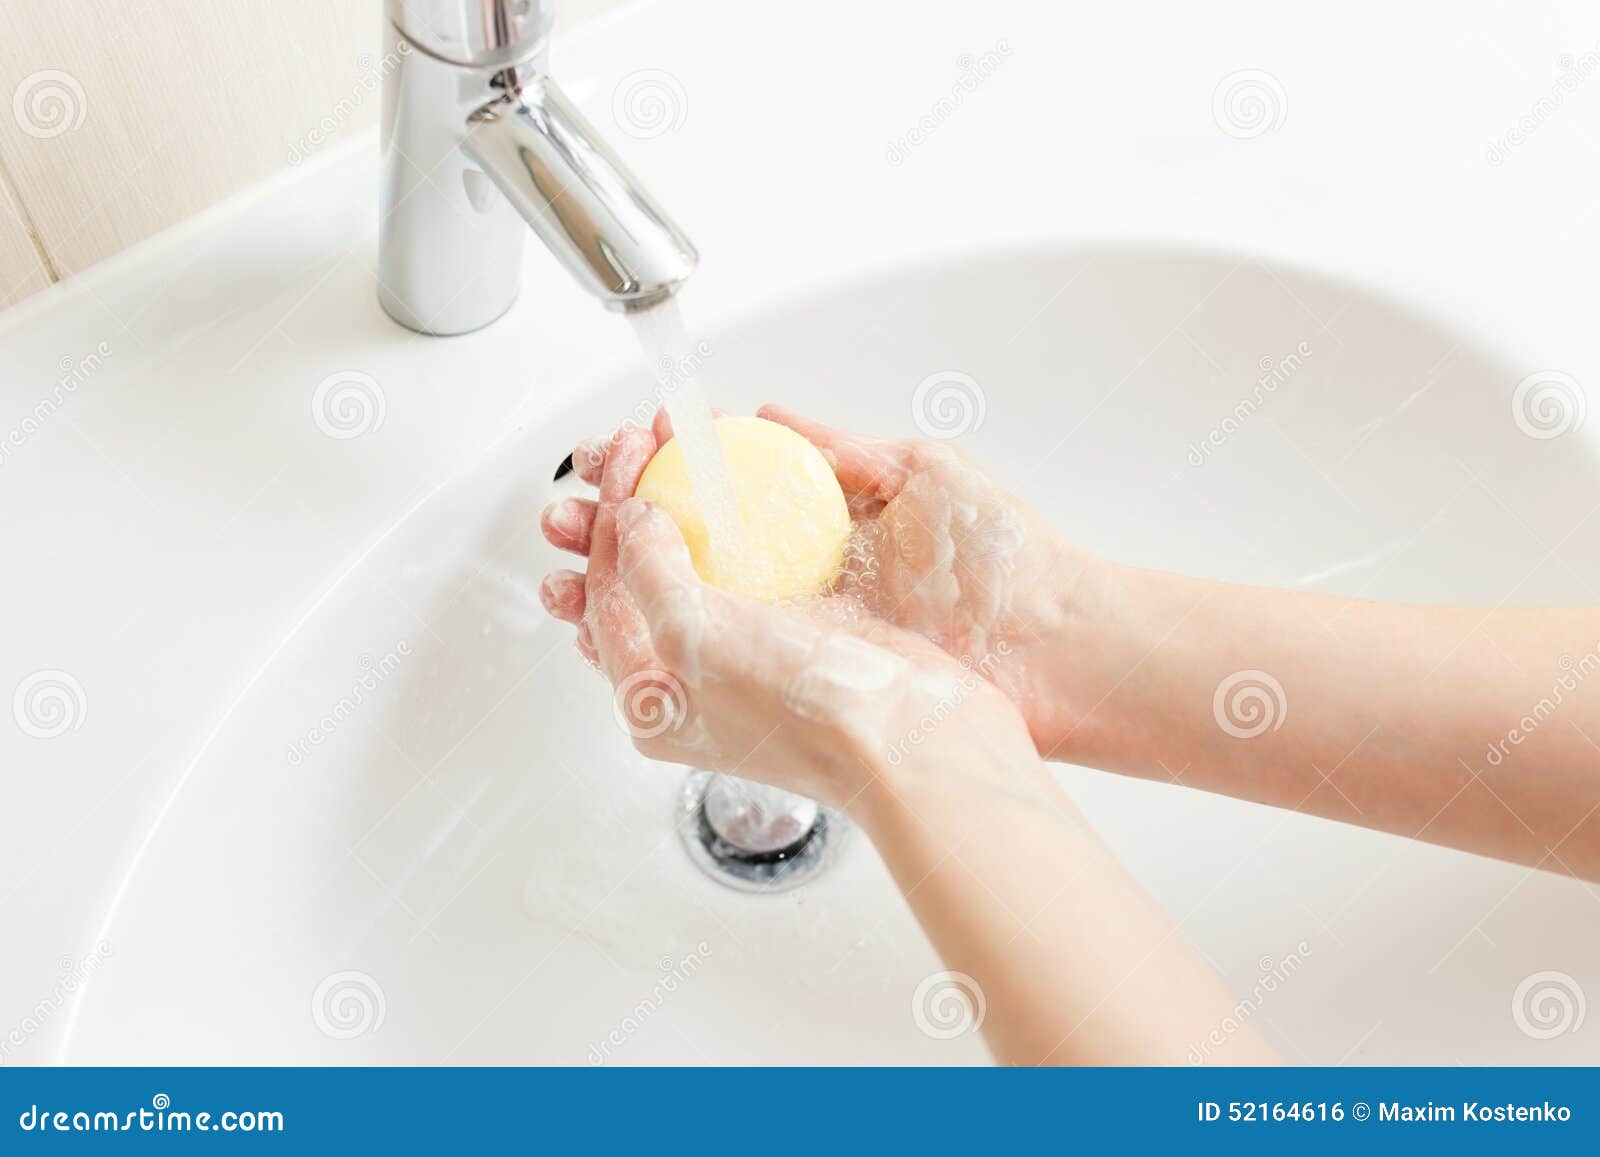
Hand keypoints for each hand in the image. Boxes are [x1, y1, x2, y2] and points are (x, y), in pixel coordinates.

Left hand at [538, 422, 1044, 810]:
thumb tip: (632, 518)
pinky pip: (754, 565)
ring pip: (696, 563)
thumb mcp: (698, 636)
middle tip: (643, 443)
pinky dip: (741, 520)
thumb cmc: (805, 709)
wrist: (910, 738)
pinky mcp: (799, 635)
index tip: (632, 452)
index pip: (605, 588)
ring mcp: (747, 656)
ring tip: (682, 449)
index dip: (609, 512)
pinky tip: (746, 484)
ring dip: (683, 501)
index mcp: (652, 697)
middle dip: (632, 501)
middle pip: (641, 573)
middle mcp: (692, 680)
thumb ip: (650, 572)